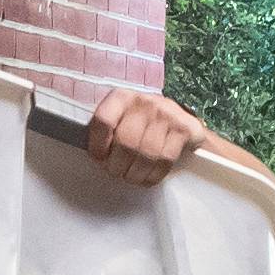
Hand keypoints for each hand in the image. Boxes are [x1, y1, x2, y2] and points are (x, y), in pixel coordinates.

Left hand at [79, 89, 222, 190]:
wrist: (182, 120)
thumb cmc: (143, 124)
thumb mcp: (121, 119)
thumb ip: (106, 131)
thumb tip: (90, 153)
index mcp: (122, 98)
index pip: (103, 121)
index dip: (97, 146)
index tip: (99, 158)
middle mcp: (144, 102)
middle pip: (125, 143)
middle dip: (117, 166)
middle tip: (116, 172)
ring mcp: (166, 114)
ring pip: (145, 155)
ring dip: (135, 174)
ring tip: (130, 176)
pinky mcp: (184, 130)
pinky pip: (164, 161)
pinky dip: (152, 176)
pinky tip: (147, 176)